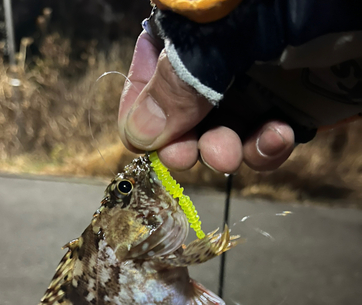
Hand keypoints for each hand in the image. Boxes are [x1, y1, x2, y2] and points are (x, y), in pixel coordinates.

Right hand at [118, 31, 294, 173]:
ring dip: (226, 150)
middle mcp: (221, 53)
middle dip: (187, 139)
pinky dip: (266, 149)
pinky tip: (278, 138)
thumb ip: (181, 76)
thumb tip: (137, 135)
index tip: (147, 145)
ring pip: (225, 132)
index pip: (149, 66)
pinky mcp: (294, 106)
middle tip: (191, 157)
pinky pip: (266, 139)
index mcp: (196, 20)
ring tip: (234, 151)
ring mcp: (259, 81)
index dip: (143, 108)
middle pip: (184, 110)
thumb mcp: (228, 20)